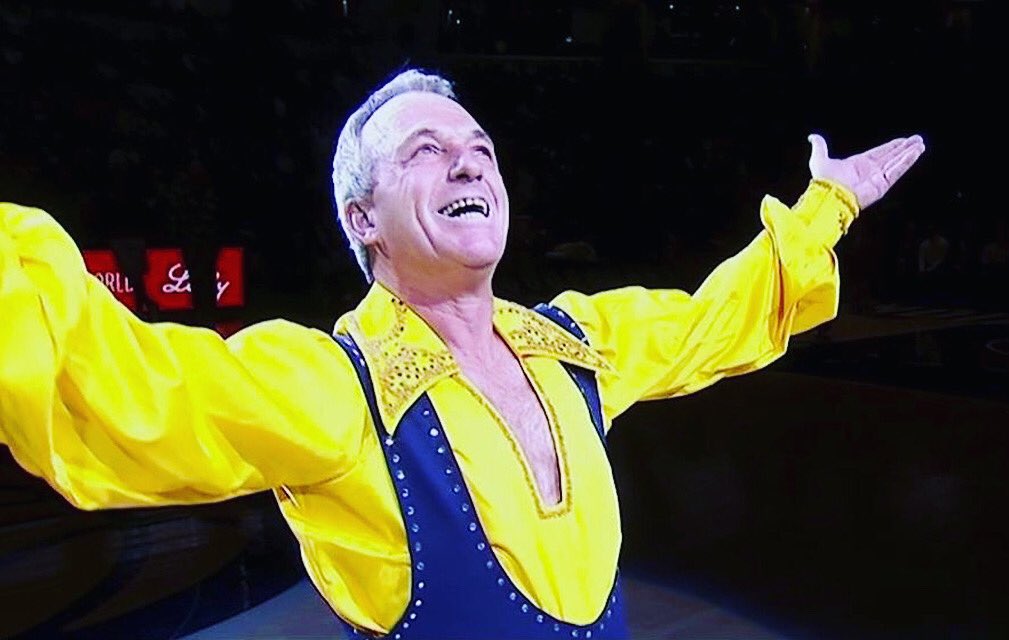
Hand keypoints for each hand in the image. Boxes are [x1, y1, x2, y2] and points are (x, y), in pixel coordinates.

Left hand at [807, 133, 924, 209]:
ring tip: (920, 144)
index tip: (902, 140)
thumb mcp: (819, 158)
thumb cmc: (823, 180)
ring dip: (909, 153)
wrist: (829, 196)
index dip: (891, 147)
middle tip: (917, 140)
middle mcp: (869, 172)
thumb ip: (820, 146)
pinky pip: (897, 170)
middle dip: (904, 149)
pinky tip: (916, 152)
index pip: (879, 153)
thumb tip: (812, 137)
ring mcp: (877, 179)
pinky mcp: (882, 185)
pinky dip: (906, 161)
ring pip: (897, 163)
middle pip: (891, 157)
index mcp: (858, 165)